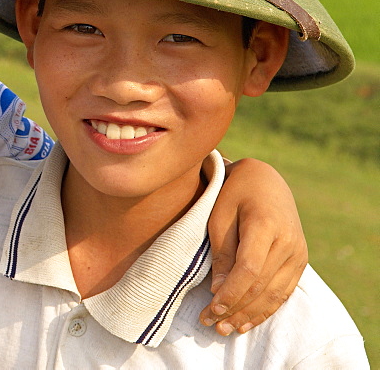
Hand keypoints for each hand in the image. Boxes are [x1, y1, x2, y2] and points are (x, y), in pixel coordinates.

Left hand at [201, 158, 306, 334]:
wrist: (266, 180)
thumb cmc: (235, 194)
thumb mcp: (219, 215)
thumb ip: (221, 252)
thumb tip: (218, 291)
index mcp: (265, 224)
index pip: (249, 268)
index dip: (231, 292)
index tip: (211, 308)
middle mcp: (288, 241)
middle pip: (261, 285)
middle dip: (235, 308)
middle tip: (210, 324)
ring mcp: (298, 253)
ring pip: (274, 293)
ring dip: (249, 315)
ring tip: (225, 329)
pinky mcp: (300, 261)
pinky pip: (283, 291)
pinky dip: (265, 309)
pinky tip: (246, 322)